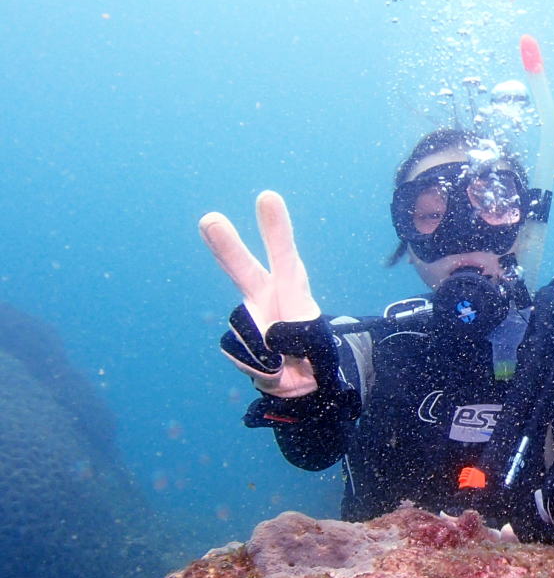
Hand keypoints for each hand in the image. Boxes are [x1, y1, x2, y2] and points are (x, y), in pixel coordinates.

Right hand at [200, 191, 328, 397]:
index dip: (276, 229)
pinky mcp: (236, 339)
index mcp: (292, 287)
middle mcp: (265, 294)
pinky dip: (261, 367)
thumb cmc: (315, 352)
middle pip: (243, 269)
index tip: (267, 197)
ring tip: (286, 358)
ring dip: (266, 350)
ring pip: (247, 329)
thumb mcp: (320, 344)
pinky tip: (272, 365)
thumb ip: (299, 336)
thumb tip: (268, 334)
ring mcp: (249, 316)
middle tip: (210, 220)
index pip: (285, 255)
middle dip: (226, 246)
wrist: (301, 380)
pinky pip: (243, 355)